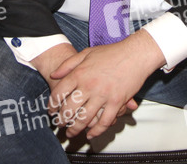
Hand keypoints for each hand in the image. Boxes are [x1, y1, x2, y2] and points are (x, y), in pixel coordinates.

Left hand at [48, 30, 165, 139]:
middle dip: (61, 120)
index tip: (51, 110)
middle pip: (69, 109)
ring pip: (84, 119)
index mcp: (80, 73)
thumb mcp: (87, 53)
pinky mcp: (116, 102)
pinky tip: (91, 134)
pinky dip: (96, 131)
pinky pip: (104, 122)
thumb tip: (53, 75)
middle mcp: (89, 85)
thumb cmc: (112, 52)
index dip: (52, 104)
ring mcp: (103, 95)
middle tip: (59, 124)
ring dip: (75, 128)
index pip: (59, 93)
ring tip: (71, 132)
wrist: (135, 54)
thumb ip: (68, 64)